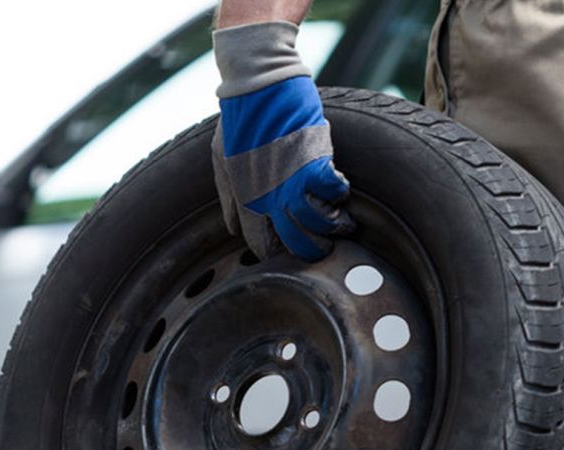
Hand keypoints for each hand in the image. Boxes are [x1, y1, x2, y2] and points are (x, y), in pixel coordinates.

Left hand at [211, 22, 353, 260]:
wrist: (257, 84)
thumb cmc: (238, 119)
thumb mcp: (222, 160)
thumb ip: (229, 198)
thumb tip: (232, 229)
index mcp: (246, 199)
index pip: (262, 244)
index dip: (276, 251)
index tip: (288, 249)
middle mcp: (271, 196)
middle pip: (297, 242)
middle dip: (311, 250)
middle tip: (322, 248)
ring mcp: (295, 181)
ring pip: (321, 223)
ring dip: (334, 226)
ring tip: (341, 224)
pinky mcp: (316, 163)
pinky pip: (335, 192)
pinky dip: (340, 194)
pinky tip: (339, 190)